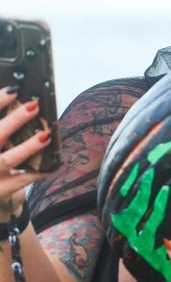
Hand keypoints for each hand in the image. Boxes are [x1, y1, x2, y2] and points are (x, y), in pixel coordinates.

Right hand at [0, 87, 49, 217]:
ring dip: (28, 146)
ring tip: (46, 135)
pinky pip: (22, 181)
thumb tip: (21, 98)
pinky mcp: (1, 190)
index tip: (14, 90)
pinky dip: (39, 172)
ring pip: (7, 160)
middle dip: (14, 121)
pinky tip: (53, 164)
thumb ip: (5, 126)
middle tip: (33, 106)